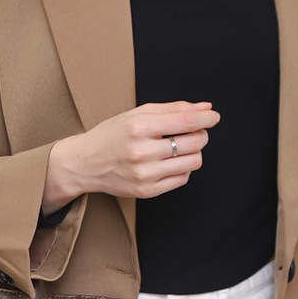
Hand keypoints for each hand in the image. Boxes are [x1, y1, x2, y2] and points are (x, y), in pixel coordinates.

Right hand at [41, 100, 220, 214]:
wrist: (84, 164)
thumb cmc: (111, 136)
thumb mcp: (136, 114)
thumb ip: (172, 109)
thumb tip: (205, 107)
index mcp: (138, 127)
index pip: (186, 120)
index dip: (206, 117)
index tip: (213, 116)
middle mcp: (141, 152)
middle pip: (195, 142)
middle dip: (201, 134)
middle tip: (193, 131)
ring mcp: (144, 174)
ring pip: (193, 162)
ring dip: (194, 152)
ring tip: (181, 147)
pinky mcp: (147, 191)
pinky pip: (182, 178)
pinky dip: (183, 168)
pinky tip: (170, 162)